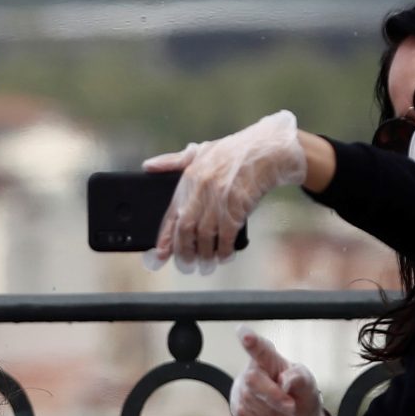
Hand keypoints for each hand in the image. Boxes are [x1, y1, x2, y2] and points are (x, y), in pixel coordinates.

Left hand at [142, 110, 305, 272]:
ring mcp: (219, 199)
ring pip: (205, 236)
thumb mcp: (200, 151)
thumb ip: (173, 161)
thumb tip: (148, 166)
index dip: (165, 238)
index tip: (160, 255)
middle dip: (184, 251)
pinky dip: (224, 250)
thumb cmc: (233, 152)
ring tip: (205, 264)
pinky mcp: (237, 207)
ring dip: (204, 254)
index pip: (171, 214)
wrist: (265, 150)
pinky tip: (224, 256)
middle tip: (186, 264)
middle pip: (186, 230)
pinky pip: (227, 236)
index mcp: (189, 178)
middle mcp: (201, 190)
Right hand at [231, 326, 324, 415]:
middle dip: (273, 397)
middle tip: (292, 407)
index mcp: (271, 359)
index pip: (260, 349)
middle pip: (252, 380)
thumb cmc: (301, 394)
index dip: (251, 342)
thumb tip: (283, 381)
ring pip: (250, 402)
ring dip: (274, 415)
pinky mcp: (237, 407)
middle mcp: (252, 370)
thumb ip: (298, 377)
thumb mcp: (308, 383)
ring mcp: (242, 389)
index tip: (242, 331)